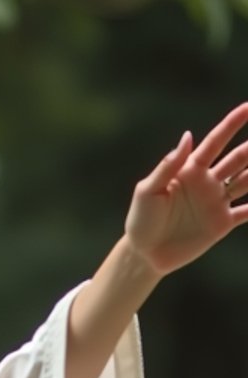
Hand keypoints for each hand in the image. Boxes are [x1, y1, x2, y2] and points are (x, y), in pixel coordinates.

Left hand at [124, 102, 247, 275]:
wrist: (144, 254)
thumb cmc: (141, 219)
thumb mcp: (148, 190)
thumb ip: (168, 165)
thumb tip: (187, 136)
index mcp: (190, 170)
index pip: (216, 141)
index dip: (232, 123)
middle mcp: (208, 182)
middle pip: (238, 159)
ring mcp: (217, 202)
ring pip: (247, 181)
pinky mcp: (222, 224)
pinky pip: (247, 211)